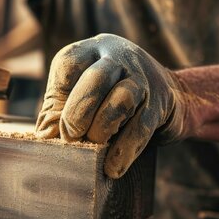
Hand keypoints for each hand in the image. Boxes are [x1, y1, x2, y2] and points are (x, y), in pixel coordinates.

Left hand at [36, 34, 187, 177]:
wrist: (172, 94)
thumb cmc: (112, 97)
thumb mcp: (81, 95)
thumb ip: (58, 111)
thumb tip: (45, 136)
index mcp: (91, 51)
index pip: (69, 64)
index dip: (58, 98)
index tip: (53, 129)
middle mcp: (118, 57)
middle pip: (96, 78)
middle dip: (78, 113)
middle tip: (70, 138)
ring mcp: (143, 78)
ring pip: (122, 99)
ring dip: (102, 128)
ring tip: (94, 146)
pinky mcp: (160, 103)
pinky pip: (141, 127)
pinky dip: (124, 150)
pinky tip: (112, 168)